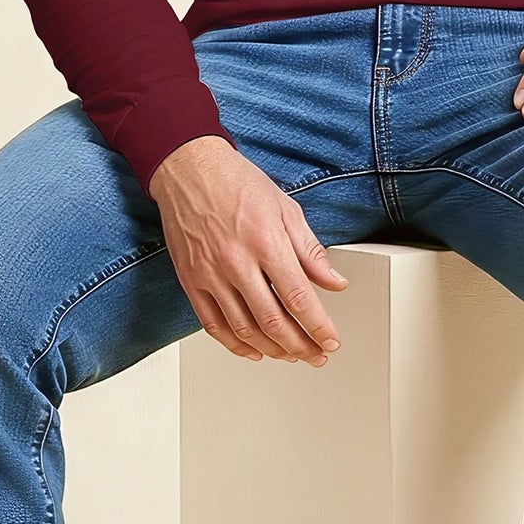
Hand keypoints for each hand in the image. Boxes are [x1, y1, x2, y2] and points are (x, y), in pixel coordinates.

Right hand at [147, 136, 347, 363]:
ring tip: (290, 355)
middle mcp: (237, 262)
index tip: (331, 340)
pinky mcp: (191, 280)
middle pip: (273, 321)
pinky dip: (235, 344)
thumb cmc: (237, 183)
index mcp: (266, 242)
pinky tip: (253, 350)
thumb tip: (334, 282)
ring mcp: (210, 274)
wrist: (189, 168)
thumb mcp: (286, 209)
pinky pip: (213, 324)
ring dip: (272, 349)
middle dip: (300, 346)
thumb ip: (311, 251)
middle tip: (317, 355)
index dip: (318, 326)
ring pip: (244, 329)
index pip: (298, 297)